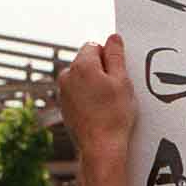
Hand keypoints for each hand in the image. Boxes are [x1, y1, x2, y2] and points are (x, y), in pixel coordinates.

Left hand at [60, 34, 138, 167]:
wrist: (100, 148)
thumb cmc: (114, 115)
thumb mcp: (122, 81)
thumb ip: (116, 56)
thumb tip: (113, 37)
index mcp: (82, 65)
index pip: (95, 46)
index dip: (109, 58)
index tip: (118, 74)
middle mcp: (67, 75)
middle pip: (86, 62)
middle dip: (100, 71)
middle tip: (115, 90)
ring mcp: (63, 92)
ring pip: (81, 78)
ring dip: (93, 84)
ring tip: (107, 104)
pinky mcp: (64, 106)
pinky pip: (77, 93)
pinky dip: (87, 98)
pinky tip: (99, 112)